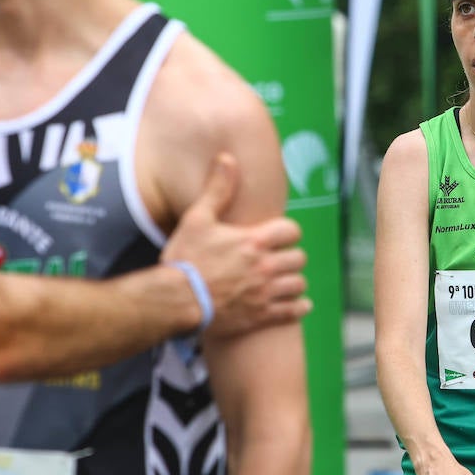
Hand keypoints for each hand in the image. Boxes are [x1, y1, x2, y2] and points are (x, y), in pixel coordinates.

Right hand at [163, 153, 311, 337]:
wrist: (175, 301)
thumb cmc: (185, 259)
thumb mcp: (197, 219)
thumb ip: (217, 189)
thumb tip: (227, 158)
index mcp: (254, 241)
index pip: (292, 231)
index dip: (286, 233)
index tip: (277, 237)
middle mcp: (266, 266)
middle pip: (298, 258)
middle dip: (290, 257)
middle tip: (278, 259)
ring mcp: (266, 293)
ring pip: (299, 284)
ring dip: (293, 281)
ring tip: (283, 281)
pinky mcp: (262, 315)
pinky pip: (294, 311)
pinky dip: (298, 307)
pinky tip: (296, 304)